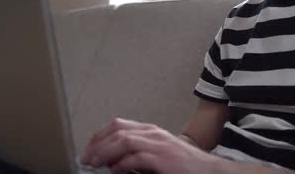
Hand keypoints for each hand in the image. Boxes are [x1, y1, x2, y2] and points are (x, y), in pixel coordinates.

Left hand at [81, 118, 226, 173]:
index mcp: (150, 131)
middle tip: (86, 158)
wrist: (209, 171)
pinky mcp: (164, 159)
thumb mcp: (157, 154)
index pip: (118, 125)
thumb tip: (112, 161)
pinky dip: (123, 163)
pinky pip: (138, 157)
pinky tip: (114, 170)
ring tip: (94, 163)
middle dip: (97, 144)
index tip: (88, 149)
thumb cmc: (184, 165)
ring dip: (105, 152)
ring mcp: (159, 145)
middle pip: (118, 131)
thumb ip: (137, 153)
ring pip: (124, 140)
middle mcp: (153, 134)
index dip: (99, 136)